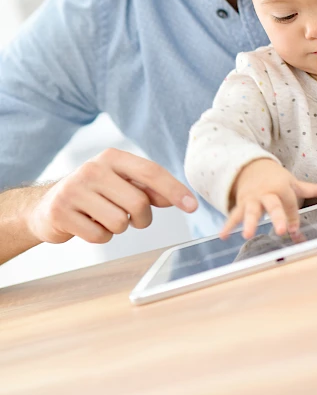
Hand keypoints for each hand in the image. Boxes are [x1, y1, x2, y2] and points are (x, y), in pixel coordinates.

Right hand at [24, 149, 196, 244]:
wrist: (46, 205)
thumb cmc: (93, 194)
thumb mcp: (119, 183)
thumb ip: (147, 189)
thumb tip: (177, 198)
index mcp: (112, 157)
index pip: (150, 172)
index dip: (174, 189)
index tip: (192, 206)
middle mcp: (93, 169)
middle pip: (138, 202)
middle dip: (142, 218)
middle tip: (131, 218)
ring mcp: (75, 190)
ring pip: (120, 222)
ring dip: (118, 228)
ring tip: (103, 218)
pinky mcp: (62, 212)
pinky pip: (100, 236)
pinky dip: (100, 237)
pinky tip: (88, 225)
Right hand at [220, 159, 316, 239]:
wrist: (249, 166)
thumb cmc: (274, 178)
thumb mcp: (291, 181)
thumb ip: (308, 188)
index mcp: (281, 187)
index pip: (290, 204)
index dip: (293, 217)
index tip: (294, 230)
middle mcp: (266, 193)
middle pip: (273, 205)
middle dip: (277, 217)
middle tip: (281, 230)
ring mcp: (252, 199)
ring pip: (251, 211)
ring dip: (249, 223)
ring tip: (247, 235)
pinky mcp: (241, 204)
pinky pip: (234, 215)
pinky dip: (227, 225)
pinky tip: (223, 236)